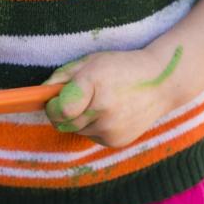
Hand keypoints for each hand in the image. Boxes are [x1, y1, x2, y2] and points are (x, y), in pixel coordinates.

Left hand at [44, 47, 181, 147]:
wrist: (163, 82)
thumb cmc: (121, 68)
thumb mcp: (91, 62)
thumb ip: (62, 76)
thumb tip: (40, 93)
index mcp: (93, 86)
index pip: (59, 110)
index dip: (52, 106)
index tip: (53, 100)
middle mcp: (103, 111)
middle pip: (63, 124)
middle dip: (61, 114)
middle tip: (73, 101)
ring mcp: (111, 129)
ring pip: (77, 131)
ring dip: (80, 120)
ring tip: (99, 103)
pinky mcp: (117, 141)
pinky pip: (92, 136)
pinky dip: (94, 127)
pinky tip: (111, 113)